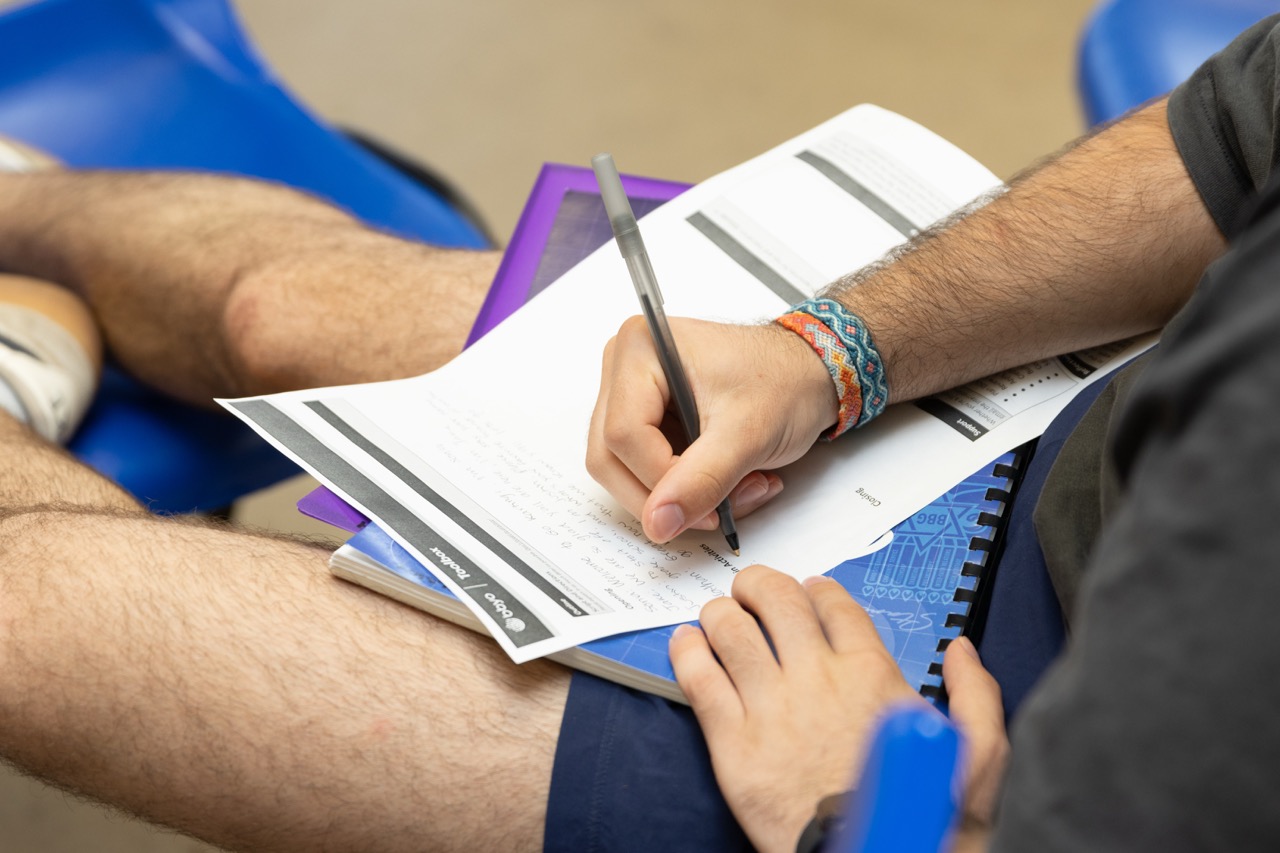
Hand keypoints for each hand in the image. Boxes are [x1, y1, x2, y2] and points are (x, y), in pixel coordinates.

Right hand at [587, 317, 835, 542]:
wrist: (810, 373)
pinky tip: (727, 480)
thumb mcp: (747, 433)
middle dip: (666, 494)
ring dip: (679, 495)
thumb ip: (701, 480)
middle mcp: (624, 366)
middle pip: (609, 456)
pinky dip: (683, 487)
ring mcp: (631, 393)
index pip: (622, 434)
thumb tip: (658, 522)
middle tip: (718, 509)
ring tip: (736, 488)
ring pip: (621, 470)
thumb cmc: (785, 380)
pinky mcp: (645, 418)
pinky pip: (641, 469)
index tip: (706, 505)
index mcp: (642, 347)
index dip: (660, 479)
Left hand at [670, 566, 1006, 852]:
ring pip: (731, 629)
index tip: (807, 591)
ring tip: (718, 617)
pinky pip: (699, 678)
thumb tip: (961, 652)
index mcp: (872, 676)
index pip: (834, 604)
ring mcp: (772, 709)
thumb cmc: (920, 822)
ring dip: (720, 613)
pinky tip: (687, 645)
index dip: (814, 589)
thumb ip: (975, 697)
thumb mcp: (977, 758)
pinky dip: (687, 652)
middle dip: (758, 585)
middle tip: (751, 591)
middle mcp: (818, 679)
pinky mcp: (734, 744)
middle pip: (776, 600)